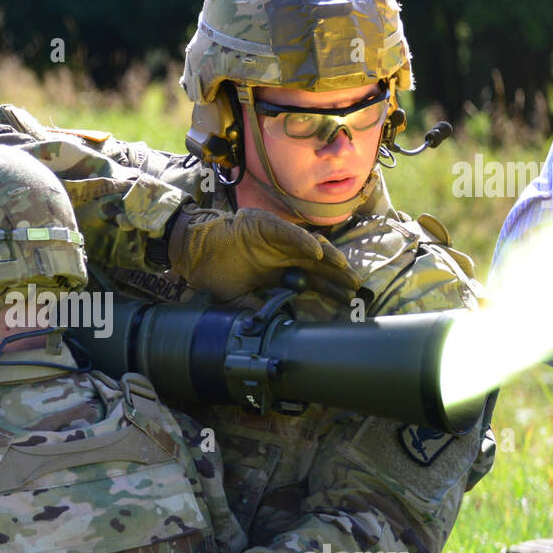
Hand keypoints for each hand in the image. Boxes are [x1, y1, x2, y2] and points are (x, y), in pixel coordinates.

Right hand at [168, 200, 360, 303]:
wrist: (195, 254)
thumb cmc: (216, 275)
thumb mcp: (239, 302)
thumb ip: (259, 310)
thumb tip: (277, 326)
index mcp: (279, 272)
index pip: (312, 281)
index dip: (330, 289)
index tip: (347, 301)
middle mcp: (283, 255)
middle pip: (319, 265)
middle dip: (339, 275)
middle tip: (356, 287)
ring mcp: (277, 240)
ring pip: (311, 247)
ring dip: (329, 256)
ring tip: (344, 269)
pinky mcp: (266, 226)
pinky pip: (289, 233)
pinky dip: (303, 241)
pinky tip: (317, 252)